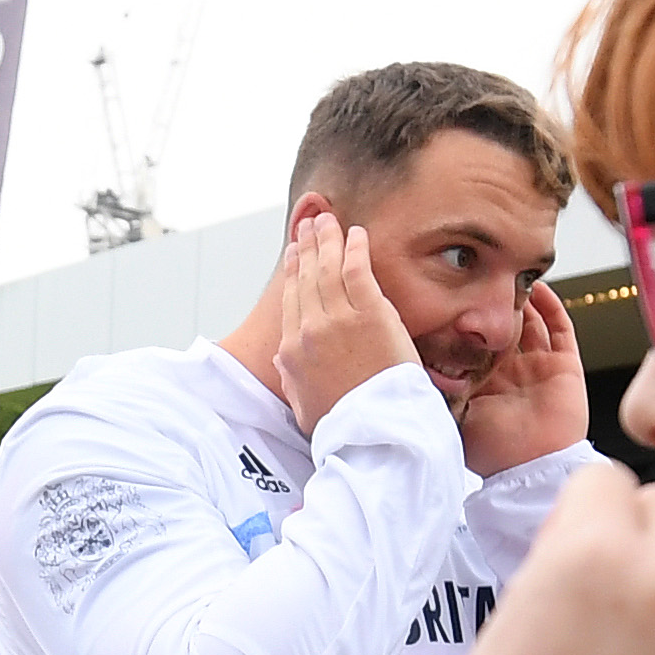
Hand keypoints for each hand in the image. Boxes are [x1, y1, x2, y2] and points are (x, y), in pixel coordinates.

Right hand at [269, 210, 416, 431]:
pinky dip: (354, 249)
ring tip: (328, 220)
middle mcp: (310, 329)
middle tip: (310, 225)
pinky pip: (357, 271)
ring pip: (329, 268)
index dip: (293, 271)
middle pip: (307, 277)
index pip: (291, 299)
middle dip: (308, 246)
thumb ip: (290, 377)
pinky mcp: (371, 315)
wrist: (371, 434)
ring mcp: (340, 320)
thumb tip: (283, 359)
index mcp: (292, 350)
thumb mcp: (302, 404)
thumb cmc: (342, 425)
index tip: (296, 253)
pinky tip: (355, 235)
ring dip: (328, 239)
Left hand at [452, 280, 590, 474]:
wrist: (529, 468)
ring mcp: (539, 369)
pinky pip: (561, 329)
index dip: (465, 322)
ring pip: (532, 322)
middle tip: (477, 277)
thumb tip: (401, 370)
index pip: (474, 343)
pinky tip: (539, 286)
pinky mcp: (565, 367)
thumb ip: (434, 392)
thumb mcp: (451, 416)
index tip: (448, 297)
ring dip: (522, 299)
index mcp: (484, 384)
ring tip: (508, 273)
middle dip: (493, 304)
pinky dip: (552, 305)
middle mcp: (512, 374)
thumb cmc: (491, 451)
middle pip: (503, 328)